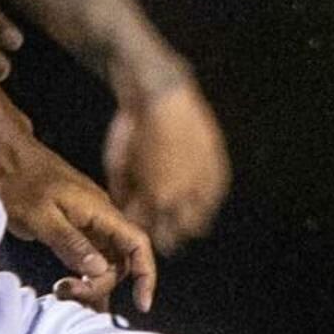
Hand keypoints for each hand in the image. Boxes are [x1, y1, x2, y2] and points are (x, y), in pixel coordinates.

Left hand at [0, 120, 156, 314]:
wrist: (6, 158)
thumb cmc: (20, 182)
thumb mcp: (41, 216)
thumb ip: (71, 243)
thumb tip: (100, 270)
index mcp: (100, 212)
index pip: (137, 245)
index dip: (146, 274)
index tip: (141, 304)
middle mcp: (101, 219)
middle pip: (120, 261)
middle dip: (100, 285)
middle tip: (64, 291)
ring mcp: (88, 225)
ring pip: (105, 263)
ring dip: (90, 284)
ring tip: (62, 294)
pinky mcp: (73, 230)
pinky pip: (88, 259)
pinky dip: (83, 278)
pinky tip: (71, 292)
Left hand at [106, 75, 230, 253]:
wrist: (161, 96)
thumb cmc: (133, 129)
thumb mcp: (117, 164)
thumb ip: (123, 192)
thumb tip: (126, 207)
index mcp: (154, 197)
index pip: (151, 232)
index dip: (146, 232)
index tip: (143, 231)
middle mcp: (181, 196)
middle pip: (176, 235)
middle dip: (167, 236)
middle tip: (163, 231)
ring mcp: (202, 184)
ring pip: (198, 223)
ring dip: (188, 223)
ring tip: (181, 219)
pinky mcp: (216, 170)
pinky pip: (214, 199)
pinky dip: (206, 204)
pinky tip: (199, 201)